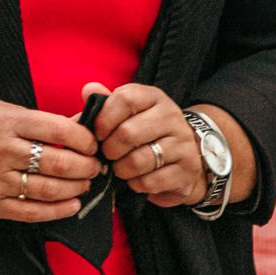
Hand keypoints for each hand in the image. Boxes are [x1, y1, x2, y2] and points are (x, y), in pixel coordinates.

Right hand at [0, 99, 102, 222]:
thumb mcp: (2, 110)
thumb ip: (38, 120)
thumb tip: (79, 125)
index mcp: (6, 122)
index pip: (57, 129)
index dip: (83, 138)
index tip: (92, 142)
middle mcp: (2, 151)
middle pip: (57, 162)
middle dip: (85, 165)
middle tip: (95, 165)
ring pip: (49, 189)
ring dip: (76, 187)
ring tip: (86, 182)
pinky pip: (32, 212)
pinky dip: (58, 210)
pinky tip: (72, 204)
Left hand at [88, 81, 208, 208]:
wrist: (187, 155)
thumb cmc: (147, 132)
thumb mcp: (129, 113)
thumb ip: (107, 103)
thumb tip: (88, 90)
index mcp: (154, 97)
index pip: (125, 99)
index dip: (104, 119)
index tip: (98, 134)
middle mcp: (172, 116)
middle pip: (128, 133)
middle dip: (109, 149)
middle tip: (108, 155)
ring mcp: (182, 143)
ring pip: (138, 160)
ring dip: (121, 169)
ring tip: (120, 168)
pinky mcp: (186, 170)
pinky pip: (150, 181)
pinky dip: (136, 184)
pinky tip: (137, 179)